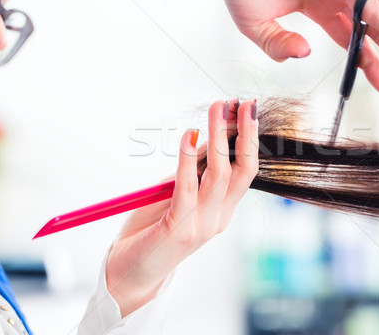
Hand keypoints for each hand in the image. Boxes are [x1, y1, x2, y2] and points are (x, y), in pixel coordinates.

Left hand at [106, 99, 258, 316]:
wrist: (129, 275)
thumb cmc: (151, 231)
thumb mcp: (178, 195)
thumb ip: (192, 173)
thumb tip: (203, 137)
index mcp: (223, 211)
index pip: (245, 170)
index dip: (249, 139)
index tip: (245, 109)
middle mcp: (219, 218)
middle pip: (243, 170)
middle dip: (246, 134)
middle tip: (245, 102)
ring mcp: (202, 224)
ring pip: (219, 173)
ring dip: (219, 136)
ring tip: (218, 107)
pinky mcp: (178, 228)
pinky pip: (186, 187)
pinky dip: (188, 158)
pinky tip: (189, 134)